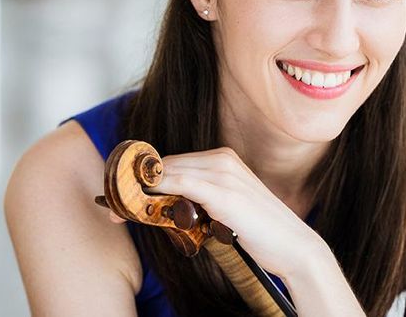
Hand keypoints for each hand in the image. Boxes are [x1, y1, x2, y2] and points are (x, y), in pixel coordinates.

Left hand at [136, 146, 326, 278]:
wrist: (293, 247)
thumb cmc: (259, 232)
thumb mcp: (223, 210)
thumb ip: (197, 201)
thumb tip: (164, 207)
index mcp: (222, 159)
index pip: (171, 163)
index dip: (143, 178)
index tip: (122, 194)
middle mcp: (221, 159)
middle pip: (165, 165)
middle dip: (135, 184)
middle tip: (111, 204)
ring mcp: (223, 172)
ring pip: (167, 173)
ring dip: (139, 191)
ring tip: (118, 209)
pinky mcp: (224, 191)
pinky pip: (180, 184)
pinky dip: (157, 192)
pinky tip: (140, 203)